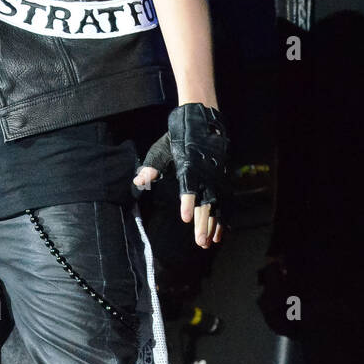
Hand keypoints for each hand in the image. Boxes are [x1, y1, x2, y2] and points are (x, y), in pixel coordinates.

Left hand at [134, 104, 229, 248]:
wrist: (203, 120)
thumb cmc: (180, 136)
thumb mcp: (163, 149)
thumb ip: (152, 167)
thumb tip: (138, 181)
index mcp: (190, 166)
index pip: (189, 188)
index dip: (188, 203)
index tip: (186, 218)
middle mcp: (205, 174)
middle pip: (206, 203)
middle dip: (203, 223)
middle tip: (199, 242)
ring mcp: (216, 178)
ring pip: (217, 206)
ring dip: (213, 225)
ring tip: (207, 243)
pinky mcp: (222, 179)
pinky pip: (225, 203)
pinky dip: (223, 219)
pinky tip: (221, 234)